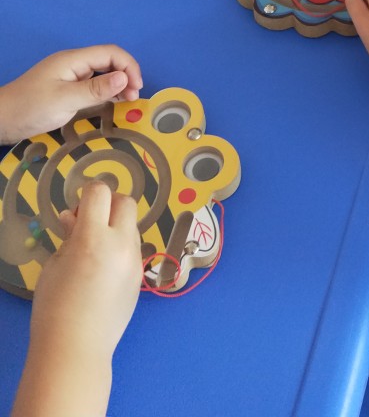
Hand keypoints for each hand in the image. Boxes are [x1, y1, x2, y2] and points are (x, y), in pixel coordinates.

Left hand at [0, 46, 142, 144]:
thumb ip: (96, 89)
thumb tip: (125, 78)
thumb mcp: (65, 100)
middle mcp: (74, 64)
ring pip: (102, 74)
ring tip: (127, 101)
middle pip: (109, 61)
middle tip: (133, 98)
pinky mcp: (66, 89)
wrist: (1, 120)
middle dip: (126, 75)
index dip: (129, 66)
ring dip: (118, 84)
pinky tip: (112, 103)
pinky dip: (106, 92)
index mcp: (74, 60)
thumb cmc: (31, 108)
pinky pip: (93, 85)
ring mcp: (70, 76)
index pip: (111, 53)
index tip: (137, 87)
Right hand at [29, 180, 140, 359]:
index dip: (87, 195)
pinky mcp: (140, 276)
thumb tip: (73, 219)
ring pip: (132, 225)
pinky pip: (134, 249)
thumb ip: (69, 236)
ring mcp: (134, 260)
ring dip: (115, 226)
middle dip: (108, 205)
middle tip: (89, 223)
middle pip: (126, 201)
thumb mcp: (54, 265)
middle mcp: (120, 244)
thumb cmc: (55, 307)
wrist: (76, 349)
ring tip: (93, 249)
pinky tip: (103, 268)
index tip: (76, 210)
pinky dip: (120, 247)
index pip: (99, 192)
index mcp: (93, 238)